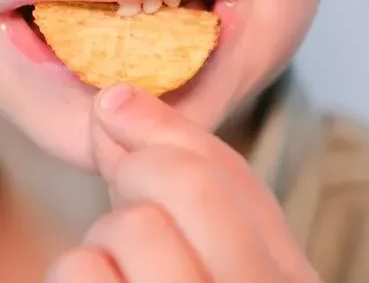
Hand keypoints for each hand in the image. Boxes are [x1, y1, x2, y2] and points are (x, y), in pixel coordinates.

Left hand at [47, 84, 320, 282]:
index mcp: (291, 279)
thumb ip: (183, 182)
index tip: (114, 107)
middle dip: (137, 170)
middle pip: (186, 183)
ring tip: (120, 268)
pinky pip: (80, 268)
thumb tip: (115, 103)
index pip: (233, 176)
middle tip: (122, 194)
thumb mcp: (219, 252)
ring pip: (132, 226)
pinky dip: (77, 272)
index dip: (166, 129)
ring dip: (106, 236)